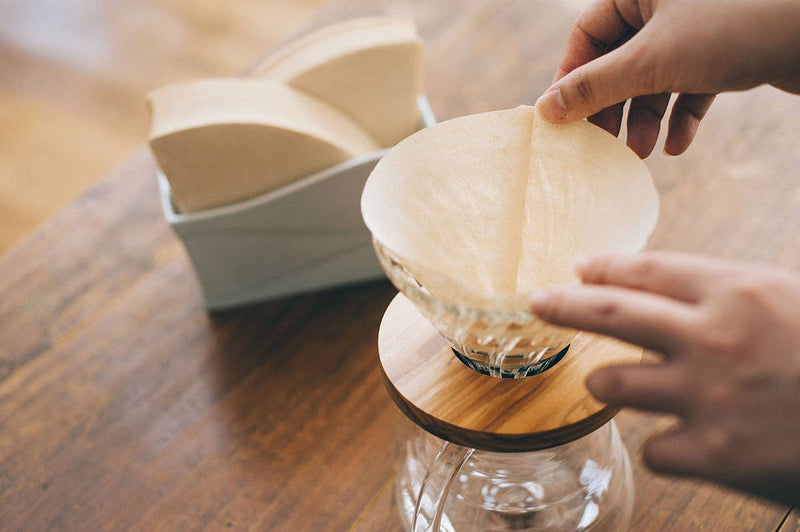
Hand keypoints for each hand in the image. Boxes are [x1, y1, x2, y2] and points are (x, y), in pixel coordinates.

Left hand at [529, 252, 799, 506]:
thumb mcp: (790, 303)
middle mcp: (713, 337)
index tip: (578, 267)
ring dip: (607, 382)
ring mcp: (708, 396)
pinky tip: (687, 444)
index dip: (605, 267)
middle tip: (535, 301)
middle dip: (562, 304)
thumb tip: (664, 290)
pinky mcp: (715, 454)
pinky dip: (665, 446)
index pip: (648, 270)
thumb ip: (729, 296)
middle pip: (609, 313)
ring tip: (613, 381)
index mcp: (739, 291)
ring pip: (613, 382)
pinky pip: (654, 448)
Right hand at [537, 0, 799, 156]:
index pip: (587, 36)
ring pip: (654, 78)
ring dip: (645, 118)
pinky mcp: (725, 50)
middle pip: (619, 61)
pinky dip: (681, 116)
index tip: (562, 122)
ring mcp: (697, 27)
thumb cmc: (735, 28)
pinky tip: (677, 146)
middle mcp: (665, 3)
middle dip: (613, 108)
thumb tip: (546, 109)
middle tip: (600, 147)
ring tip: (640, 153)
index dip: (572, 80)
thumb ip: (595, 86)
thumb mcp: (652, 61)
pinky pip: (690, 85)